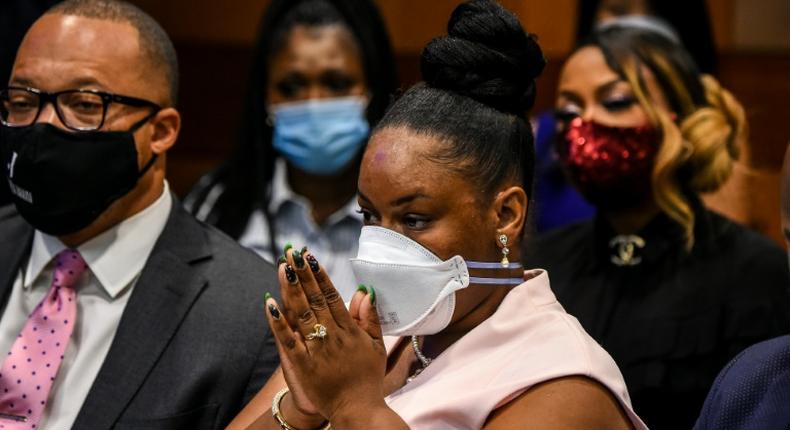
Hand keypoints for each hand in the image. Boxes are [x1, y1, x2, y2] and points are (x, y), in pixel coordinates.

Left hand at [266, 247, 388, 420]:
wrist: (358, 410)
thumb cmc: (367, 378)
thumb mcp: (376, 346)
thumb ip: (370, 318)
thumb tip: (365, 292)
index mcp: (350, 330)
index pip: (332, 296)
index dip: (320, 275)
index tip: (310, 257)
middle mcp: (333, 336)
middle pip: (315, 299)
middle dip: (303, 274)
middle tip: (292, 253)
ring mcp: (317, 350)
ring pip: (301, 314)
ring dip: (291, 290)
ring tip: (283, 268)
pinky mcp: (304, 365)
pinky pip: (288, 339)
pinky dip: (279, 321)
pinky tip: (270, 303)